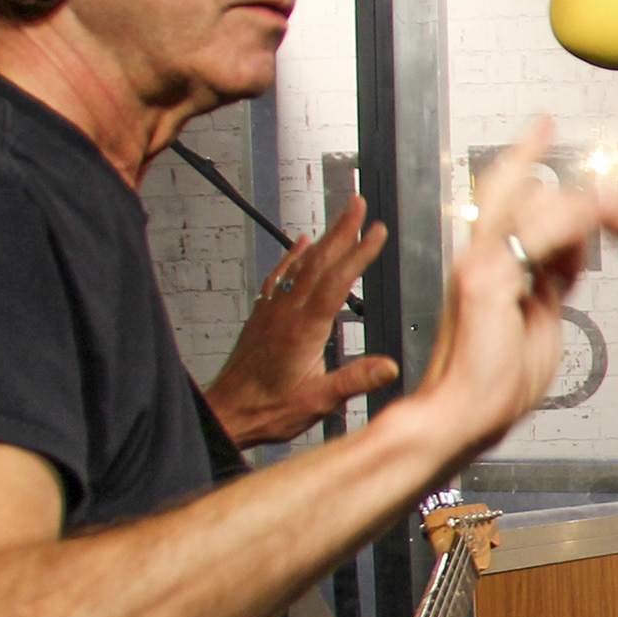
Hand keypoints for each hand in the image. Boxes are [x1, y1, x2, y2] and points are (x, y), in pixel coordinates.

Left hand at [205, 191, 396, 444]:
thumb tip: (391, 366)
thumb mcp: (318, 401)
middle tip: (357, 203)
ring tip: (339, 217)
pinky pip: (279, 276)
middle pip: (318, 261)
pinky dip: (292, 255)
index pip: (337, 280)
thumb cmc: (270, 409)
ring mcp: (272, 311)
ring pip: (300, 264)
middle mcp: (287, 312)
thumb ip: (354, 381)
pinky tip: (299, 243)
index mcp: (305, 328)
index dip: (359, 253)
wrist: (227, 413)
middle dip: (341, 230)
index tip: (376, 231)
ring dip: (322, 237)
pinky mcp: (263, 316)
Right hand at [409, 119, 617, 452]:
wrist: (462, 413)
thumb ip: (554, 280)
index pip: (507, 192)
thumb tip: (577, 253)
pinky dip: (581, 223)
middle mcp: (481, 253)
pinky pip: (542, 229)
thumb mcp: (540, 318)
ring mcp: (480, 262)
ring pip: (541, 201)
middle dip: (585, 192)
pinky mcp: (486, 278)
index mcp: (490, 261)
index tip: (544, 126)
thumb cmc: (495, 381)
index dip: (526, 156)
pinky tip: (610, 228)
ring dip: (597, 210)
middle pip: (526, 188)